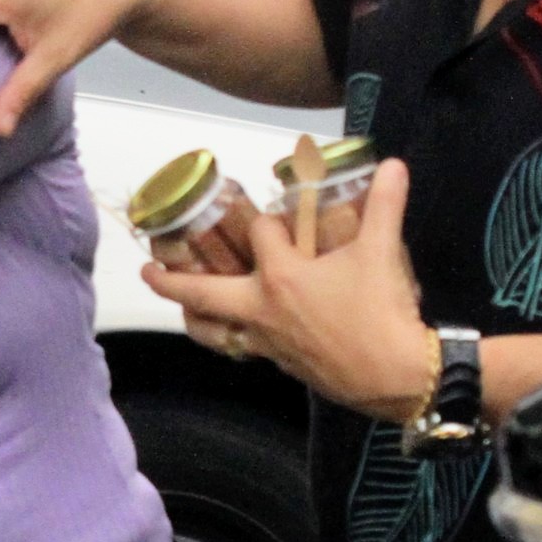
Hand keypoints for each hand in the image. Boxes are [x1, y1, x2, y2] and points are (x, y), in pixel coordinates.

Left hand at [144, 158, 439, 420]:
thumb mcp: (382, 252)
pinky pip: (240, 348)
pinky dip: (229, 336)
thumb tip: (394, 164)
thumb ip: (385, 204)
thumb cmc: (381, 312)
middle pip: (201, 293)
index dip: (269, 220)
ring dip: (193, 317)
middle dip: (170, 281)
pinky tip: (236, 330)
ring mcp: (267, 342)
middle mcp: (262, 310)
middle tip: (146, 269)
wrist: (395, 376)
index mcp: (280, 277)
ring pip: (213, 331)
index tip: (279, 217)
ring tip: (181, 306)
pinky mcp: (281, 364)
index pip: (260, 233)